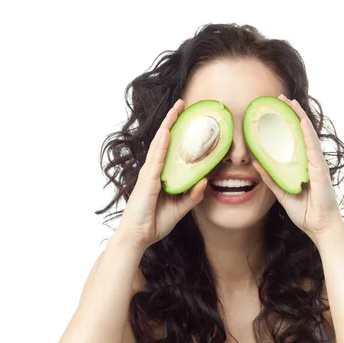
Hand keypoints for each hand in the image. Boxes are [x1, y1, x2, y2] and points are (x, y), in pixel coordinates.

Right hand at [116, 99, 206, 249]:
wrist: (138, 237)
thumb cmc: (154, 222)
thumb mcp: (181, 208)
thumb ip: (193, 195)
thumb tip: (205, 181)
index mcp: (161, 175)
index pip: (170, 149)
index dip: (177, 132)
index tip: (187, 116)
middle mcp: (154, 171)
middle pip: (164, 141)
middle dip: (172, 121)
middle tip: (182, 103)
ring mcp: (149, 174)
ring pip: (159, 144)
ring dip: (168, 125)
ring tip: (176, 108)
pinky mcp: (146, 181)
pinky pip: (156, 159)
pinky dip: (161, 144)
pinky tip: (167, 131)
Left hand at [252, 94, 343, 244]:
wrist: (320, 227)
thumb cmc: (306, 212)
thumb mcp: (282, 193)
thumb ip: (271, 178)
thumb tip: (257, 163)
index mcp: (302, 166)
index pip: (293, 140)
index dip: (285, 124)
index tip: (274, 110)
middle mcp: (311, 162)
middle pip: (301, 132)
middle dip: (292, 114)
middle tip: (280, 98)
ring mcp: (316, 164)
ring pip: (307, 135)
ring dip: (299, 117)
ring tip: (290, 102)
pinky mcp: (320, 170)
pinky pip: (312, 147)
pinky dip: (307, 133)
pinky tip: (301, 121)